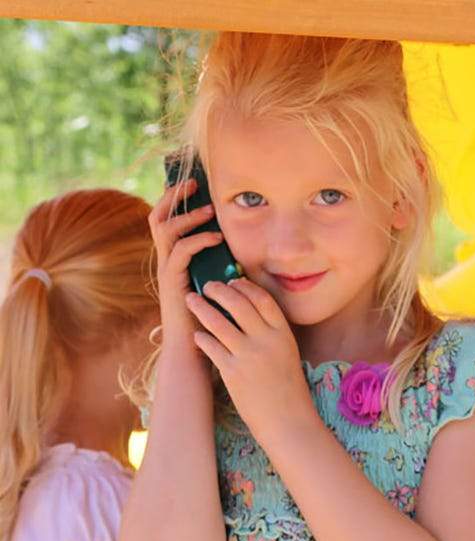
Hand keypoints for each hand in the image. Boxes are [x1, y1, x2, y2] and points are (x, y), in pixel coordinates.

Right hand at [148, 179, 223, 344]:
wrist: (196, 348)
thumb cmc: (210, 317)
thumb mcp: (217, 282)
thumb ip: (221, 263)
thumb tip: (240, 243)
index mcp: (173, 258)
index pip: (166, 220)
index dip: (175, 199)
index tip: (194, 184)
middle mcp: (166, 260)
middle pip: (158, 218)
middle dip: (174, 197)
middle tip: (194, 183)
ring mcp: (167, 271)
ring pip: (165, 230)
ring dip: (188, 216)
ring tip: (210, 209)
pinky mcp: (173, 282)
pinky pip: (180, 252)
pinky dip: (197, 240)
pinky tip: (216, 238)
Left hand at [184, 277, 316, 441]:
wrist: (288, 421)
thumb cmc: (288, 390)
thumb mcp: (287, 354)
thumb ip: (271, 333)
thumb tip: (249, 313)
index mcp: (283, 334)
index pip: (262, 299)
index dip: (245, 286)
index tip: (233, 282)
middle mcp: (266, 341)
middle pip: (238, 303)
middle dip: (219, 289)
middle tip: (207, 285)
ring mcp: (248, 356)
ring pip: (218, 321)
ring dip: (201, 307)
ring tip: (190, 300)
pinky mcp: (232, 372)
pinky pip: (210, 346)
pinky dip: (201, 337)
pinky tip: (196, 335)